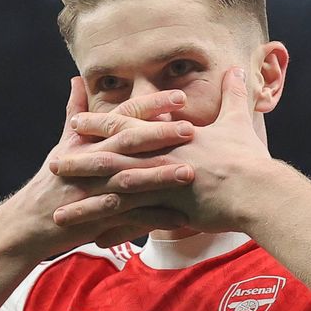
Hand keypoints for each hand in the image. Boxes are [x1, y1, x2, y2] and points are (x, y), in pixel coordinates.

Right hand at [0, 78, 198, 257]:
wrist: (29, 223)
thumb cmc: (51, 182)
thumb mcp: (63, 146)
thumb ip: (74, 112)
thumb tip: (76, 80)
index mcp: (87, 141)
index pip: (121, 116)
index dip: (149, 105)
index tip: (179, 97)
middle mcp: (91, 162)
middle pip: (127, 143)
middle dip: (159, 134)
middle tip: (190, 128)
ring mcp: (93, 191)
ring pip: (130, 179)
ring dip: (159, 176)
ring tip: (189, 172)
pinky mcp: (97, 219)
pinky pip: (130, 218)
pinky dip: (154, 219)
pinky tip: (181, 218)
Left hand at [52, 68, 273, 233]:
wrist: (258, 190)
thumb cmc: (249, 158)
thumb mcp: (238, 121)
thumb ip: (233, 96)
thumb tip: (236, 70)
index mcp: (168, 137)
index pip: (126, 126)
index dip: (98, 124)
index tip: (75, 123)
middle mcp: (158, 158)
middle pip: (109, 159)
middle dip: (79, 162)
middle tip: (52, 163)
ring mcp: (160, 185)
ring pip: (113, 194)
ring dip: (85, 203)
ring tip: (59, 212)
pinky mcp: (167, 211)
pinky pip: (134, 223)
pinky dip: (113, 231)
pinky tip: (94, 240)